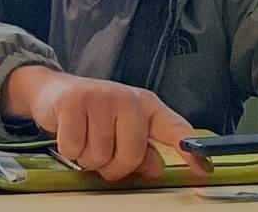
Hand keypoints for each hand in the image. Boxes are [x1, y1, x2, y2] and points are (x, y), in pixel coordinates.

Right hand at [0, 65, 211, 181]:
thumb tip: (157, 167)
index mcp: (146, 105)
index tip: (204, 168)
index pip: (174, 128)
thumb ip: (142, 149)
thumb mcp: (121, 128)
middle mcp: (127, 98)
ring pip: (99, 156)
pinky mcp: (73, 102)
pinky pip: (74, 149)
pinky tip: (69, 132)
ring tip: (84, 137)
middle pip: (130, 155)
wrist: (53, 89)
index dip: (189, 150)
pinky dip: (69, 150)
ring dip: (87, 157)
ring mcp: (100, 97)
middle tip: (101, 152)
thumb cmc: (94, 113)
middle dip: (112, 165)